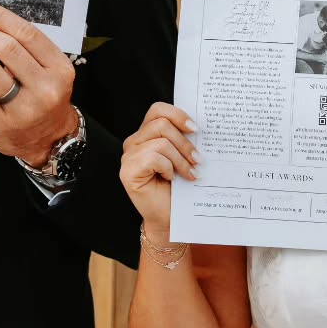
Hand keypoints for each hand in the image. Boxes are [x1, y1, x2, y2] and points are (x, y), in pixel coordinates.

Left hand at [0, 2, 77, 165]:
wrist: (49, 139)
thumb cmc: (44, 97)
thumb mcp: (50, 71)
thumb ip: (28, 49)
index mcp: (59, 69)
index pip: (27, 34)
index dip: (0, 18)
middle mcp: (45, 89)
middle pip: (7, 49)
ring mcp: (24, 109)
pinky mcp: (2, 124)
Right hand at [120, 103, 197, 237]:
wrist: (168, 218)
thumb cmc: (177, 188)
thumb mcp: (183, 157)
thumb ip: (184, 139)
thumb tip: (199, 126)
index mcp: (147, 134)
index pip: (158, 110)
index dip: (178, 115)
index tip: (196, 129)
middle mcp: (134, 142)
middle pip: (161, 124)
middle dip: (185, 143)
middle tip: (199, 160)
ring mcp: (128, 156)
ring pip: (160, 142)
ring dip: (180, 159)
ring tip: (190, 173)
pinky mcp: (127, 171)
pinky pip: (153, 158)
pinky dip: (168, 168)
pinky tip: (171, 179)